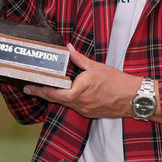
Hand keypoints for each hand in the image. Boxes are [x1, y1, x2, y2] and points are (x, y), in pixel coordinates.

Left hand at [24, 45, 142, 119]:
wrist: (132, 98)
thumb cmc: (117, 82)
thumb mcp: (97, 67)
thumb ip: (80, 59)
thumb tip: (69, 48)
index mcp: (82, 88)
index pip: (57, 93)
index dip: (43, 90)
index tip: (34, 84)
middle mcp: (81, 102)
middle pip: (56, 100)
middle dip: (42, 93)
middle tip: (29, 89)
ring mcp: (84, 109)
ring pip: (63, 104)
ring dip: (53, 97)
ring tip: (41, 90)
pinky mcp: (88, 113)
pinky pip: (73, 106)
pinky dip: (66, 100)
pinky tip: (62, 94)